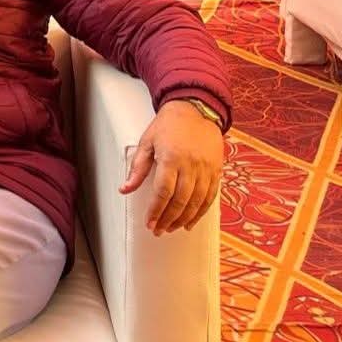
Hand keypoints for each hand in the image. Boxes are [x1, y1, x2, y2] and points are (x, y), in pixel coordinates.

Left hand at [120, 100, 223, 234]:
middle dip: (168, 219)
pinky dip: (200, 212)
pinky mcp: (216, 171)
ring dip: (183, 219)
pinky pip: (210, 197)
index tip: (149, 223)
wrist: (195, 110)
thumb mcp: (146, 143)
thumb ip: (137, 168)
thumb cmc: (167, 126)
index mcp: (171, 158)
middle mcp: (191, 166)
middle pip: (180, 200)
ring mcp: (206, 169)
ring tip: (171, 228)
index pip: (163, 192)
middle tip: (158, 230)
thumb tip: (124, 189)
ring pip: (197, 202)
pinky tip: (190, 221)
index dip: (156, 210)